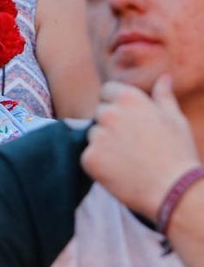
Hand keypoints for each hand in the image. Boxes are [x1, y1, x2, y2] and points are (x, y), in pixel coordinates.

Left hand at [82, 76, 199, 220]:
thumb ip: (163, 96)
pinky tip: (120, 170)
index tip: (129, 120)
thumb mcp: (175, 119)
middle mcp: (109, 113)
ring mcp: (97, 136)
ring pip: (93, 135)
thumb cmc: (177, 153)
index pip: (106, 91)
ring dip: (105, 144)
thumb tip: (164, 77)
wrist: (173, 190)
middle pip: (99, 113)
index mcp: (129, 99)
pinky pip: (89, 155)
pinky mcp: (89, 157)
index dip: (116, 104)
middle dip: (111, 124)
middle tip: (134, 144)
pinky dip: (100, 163)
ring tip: (130, 158)